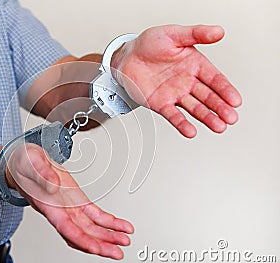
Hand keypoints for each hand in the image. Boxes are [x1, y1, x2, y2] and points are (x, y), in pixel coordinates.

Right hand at [6, 144, 133, 259]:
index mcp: (48, 206)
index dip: (81, 240)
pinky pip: (95, 215)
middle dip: (100, 245)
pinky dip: (109, 221)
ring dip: (108, 236)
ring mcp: (70, 208)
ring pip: (91, 228)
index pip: (66, 228)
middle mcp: (60, 211)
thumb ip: (42, 175)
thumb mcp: (31, 163)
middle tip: (118, 252)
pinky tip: (120, 226)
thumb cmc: (24, 165)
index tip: (95, 248)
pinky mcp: (77, 200)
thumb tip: (54, 186)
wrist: (26, 164)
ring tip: (124, 241)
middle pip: (82, 234)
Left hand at [112, 25, 241, 137]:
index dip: (226, 90)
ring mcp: (175, 94)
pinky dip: (182, 124)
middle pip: (208, 97)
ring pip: (194, 108)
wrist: (126, 57)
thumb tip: (219, 31)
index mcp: (195, 65)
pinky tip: (191, 131)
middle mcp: (188, 82)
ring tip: (219, 127)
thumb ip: (196, 34)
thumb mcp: (174, 34)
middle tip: (231, 118)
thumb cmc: (149, 44)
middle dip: (220, 107)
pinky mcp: (161, 104)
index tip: (236, 101)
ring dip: (207, 118)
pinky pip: (173, 115)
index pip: (215, 79)